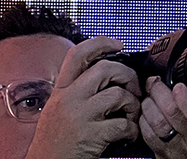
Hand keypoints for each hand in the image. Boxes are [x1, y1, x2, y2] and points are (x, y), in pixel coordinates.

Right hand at [23, 36, 138, 158]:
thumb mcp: (56, 110)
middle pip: (106, 68)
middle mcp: (67, 100)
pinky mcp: (90, 136)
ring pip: (118, 94)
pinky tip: (128, 134)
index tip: (119, 44)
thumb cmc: (52, 144)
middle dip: (127, 75)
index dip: (101, 43)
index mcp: (59, 92)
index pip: (78, 55)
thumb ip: (74, 91)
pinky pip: (122, 123)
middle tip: (133, 88)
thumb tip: (105, 75)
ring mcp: (78, 117)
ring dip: (133, 104)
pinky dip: (132, 129)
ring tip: (131, 114)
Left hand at [139, 80, 186, 158]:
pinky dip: (144, 121)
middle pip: (171, 117)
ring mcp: (179, 153)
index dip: (186, 101)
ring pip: (155, 127)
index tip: (179, 85)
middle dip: (159, 94)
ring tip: (150, 92)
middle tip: (156, 80)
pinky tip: (148, 111)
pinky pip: (148, 139)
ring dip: (149, 106)